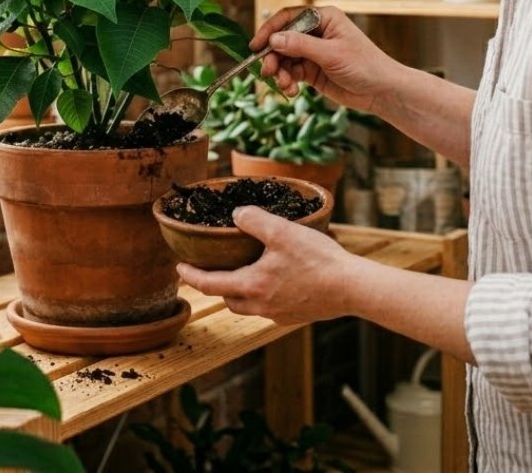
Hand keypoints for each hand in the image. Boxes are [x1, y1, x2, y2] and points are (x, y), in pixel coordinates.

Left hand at [177, 206, 355, 324]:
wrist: (352, 288)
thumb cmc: (318, 259)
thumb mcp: (282, 231)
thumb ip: (254, 220)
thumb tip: (236, 215)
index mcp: (253, 285)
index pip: (210, 285)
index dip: (191, 276)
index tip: (179, 268)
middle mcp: (262, 305)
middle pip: (228, 299)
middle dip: (215, 286)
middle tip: (210, 269)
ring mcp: (280, 314)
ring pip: (249, 306)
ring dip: (239, 292)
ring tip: (242, 272)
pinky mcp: (296, 316)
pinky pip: (270, 307)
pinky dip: (262, 295)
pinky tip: (275, 280)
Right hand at [252, 6, 396, 112]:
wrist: (382, 91)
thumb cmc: (364, 65)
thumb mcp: (331, 54)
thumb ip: (300, 45)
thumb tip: (273, 40)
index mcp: (323, 18)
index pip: (288, 18)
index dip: (270, 30)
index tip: (256, 46)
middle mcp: (316, 32)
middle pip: (282, 39)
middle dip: (273, 57)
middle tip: (267, 72)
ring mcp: (313, 51)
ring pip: (284, 58)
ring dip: (280, 72)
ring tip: (284, 86)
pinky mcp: (312, 70)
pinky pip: (291, 72)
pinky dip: (287, 81)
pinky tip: (292, 91)